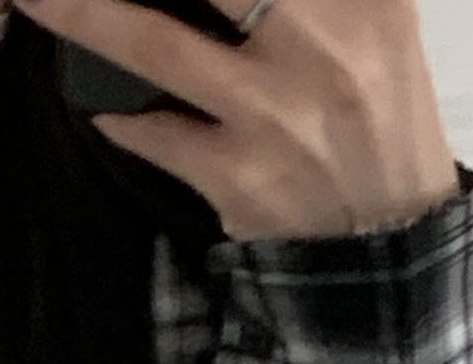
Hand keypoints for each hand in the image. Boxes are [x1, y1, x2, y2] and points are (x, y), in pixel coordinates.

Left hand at [12, 0, 462, 242]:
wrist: (388, 233)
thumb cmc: (373, 112)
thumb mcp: (374, 20)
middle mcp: (318, 44)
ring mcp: (272, 113)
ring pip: (156, 45)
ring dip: (84, 16)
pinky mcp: (237, 175)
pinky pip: (156, 134)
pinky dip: (122, 116)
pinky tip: (100, 104)